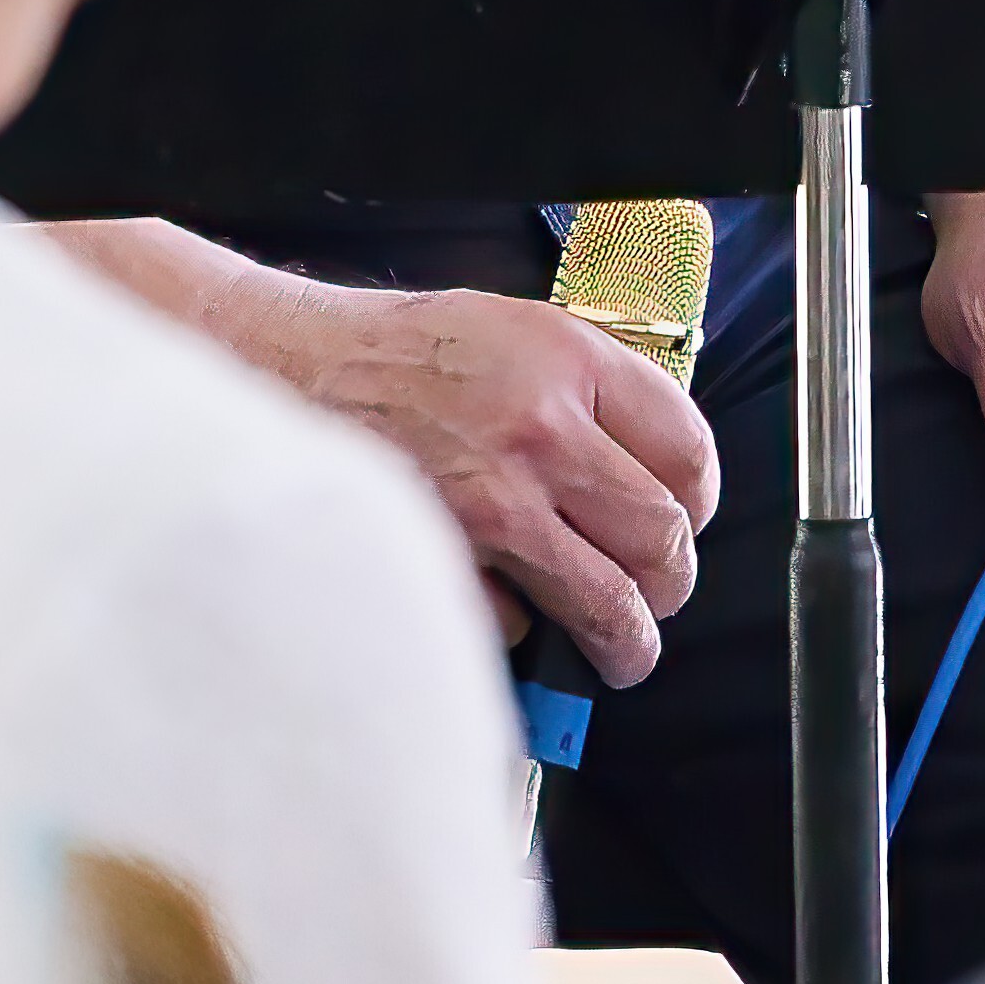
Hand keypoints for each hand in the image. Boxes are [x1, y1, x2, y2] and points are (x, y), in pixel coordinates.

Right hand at [273, 283, 721, 677]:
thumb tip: (652, 473)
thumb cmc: (396, 356)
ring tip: (623, 649)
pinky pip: (518, 624)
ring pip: (608, 603)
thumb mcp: (515, 334)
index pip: (688, 453)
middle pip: (662, 538)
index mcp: (571, 362)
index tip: (689, 520)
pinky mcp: (445, 561)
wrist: (284, 370)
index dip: (700, 502)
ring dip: (626, 640)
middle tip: (659, 594)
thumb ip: (590, 394)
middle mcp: (542, 432)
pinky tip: (505, 606)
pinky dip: (518, 628)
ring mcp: (494, 504)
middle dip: (670, 582)